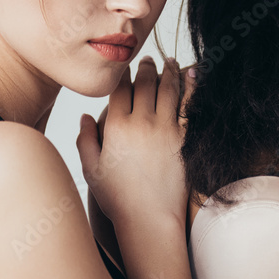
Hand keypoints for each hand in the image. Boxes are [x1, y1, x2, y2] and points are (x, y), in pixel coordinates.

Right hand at [76, 56, 192, 224]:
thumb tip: (86, 116)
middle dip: (146, 67)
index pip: (120, 89)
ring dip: (169, 71)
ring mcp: (165, 129)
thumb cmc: (118, 198)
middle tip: (148, 60)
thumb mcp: (91, 170)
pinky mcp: (184, 138)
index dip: (123, 74)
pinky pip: (189, 105)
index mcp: (116, 127)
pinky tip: (193, 75)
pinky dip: (191, 87)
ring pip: (169, 89)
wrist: (150, 218)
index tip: (125, 67)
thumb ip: (85, 140)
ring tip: (171, 62)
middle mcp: (141, 123)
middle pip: (145, 84)